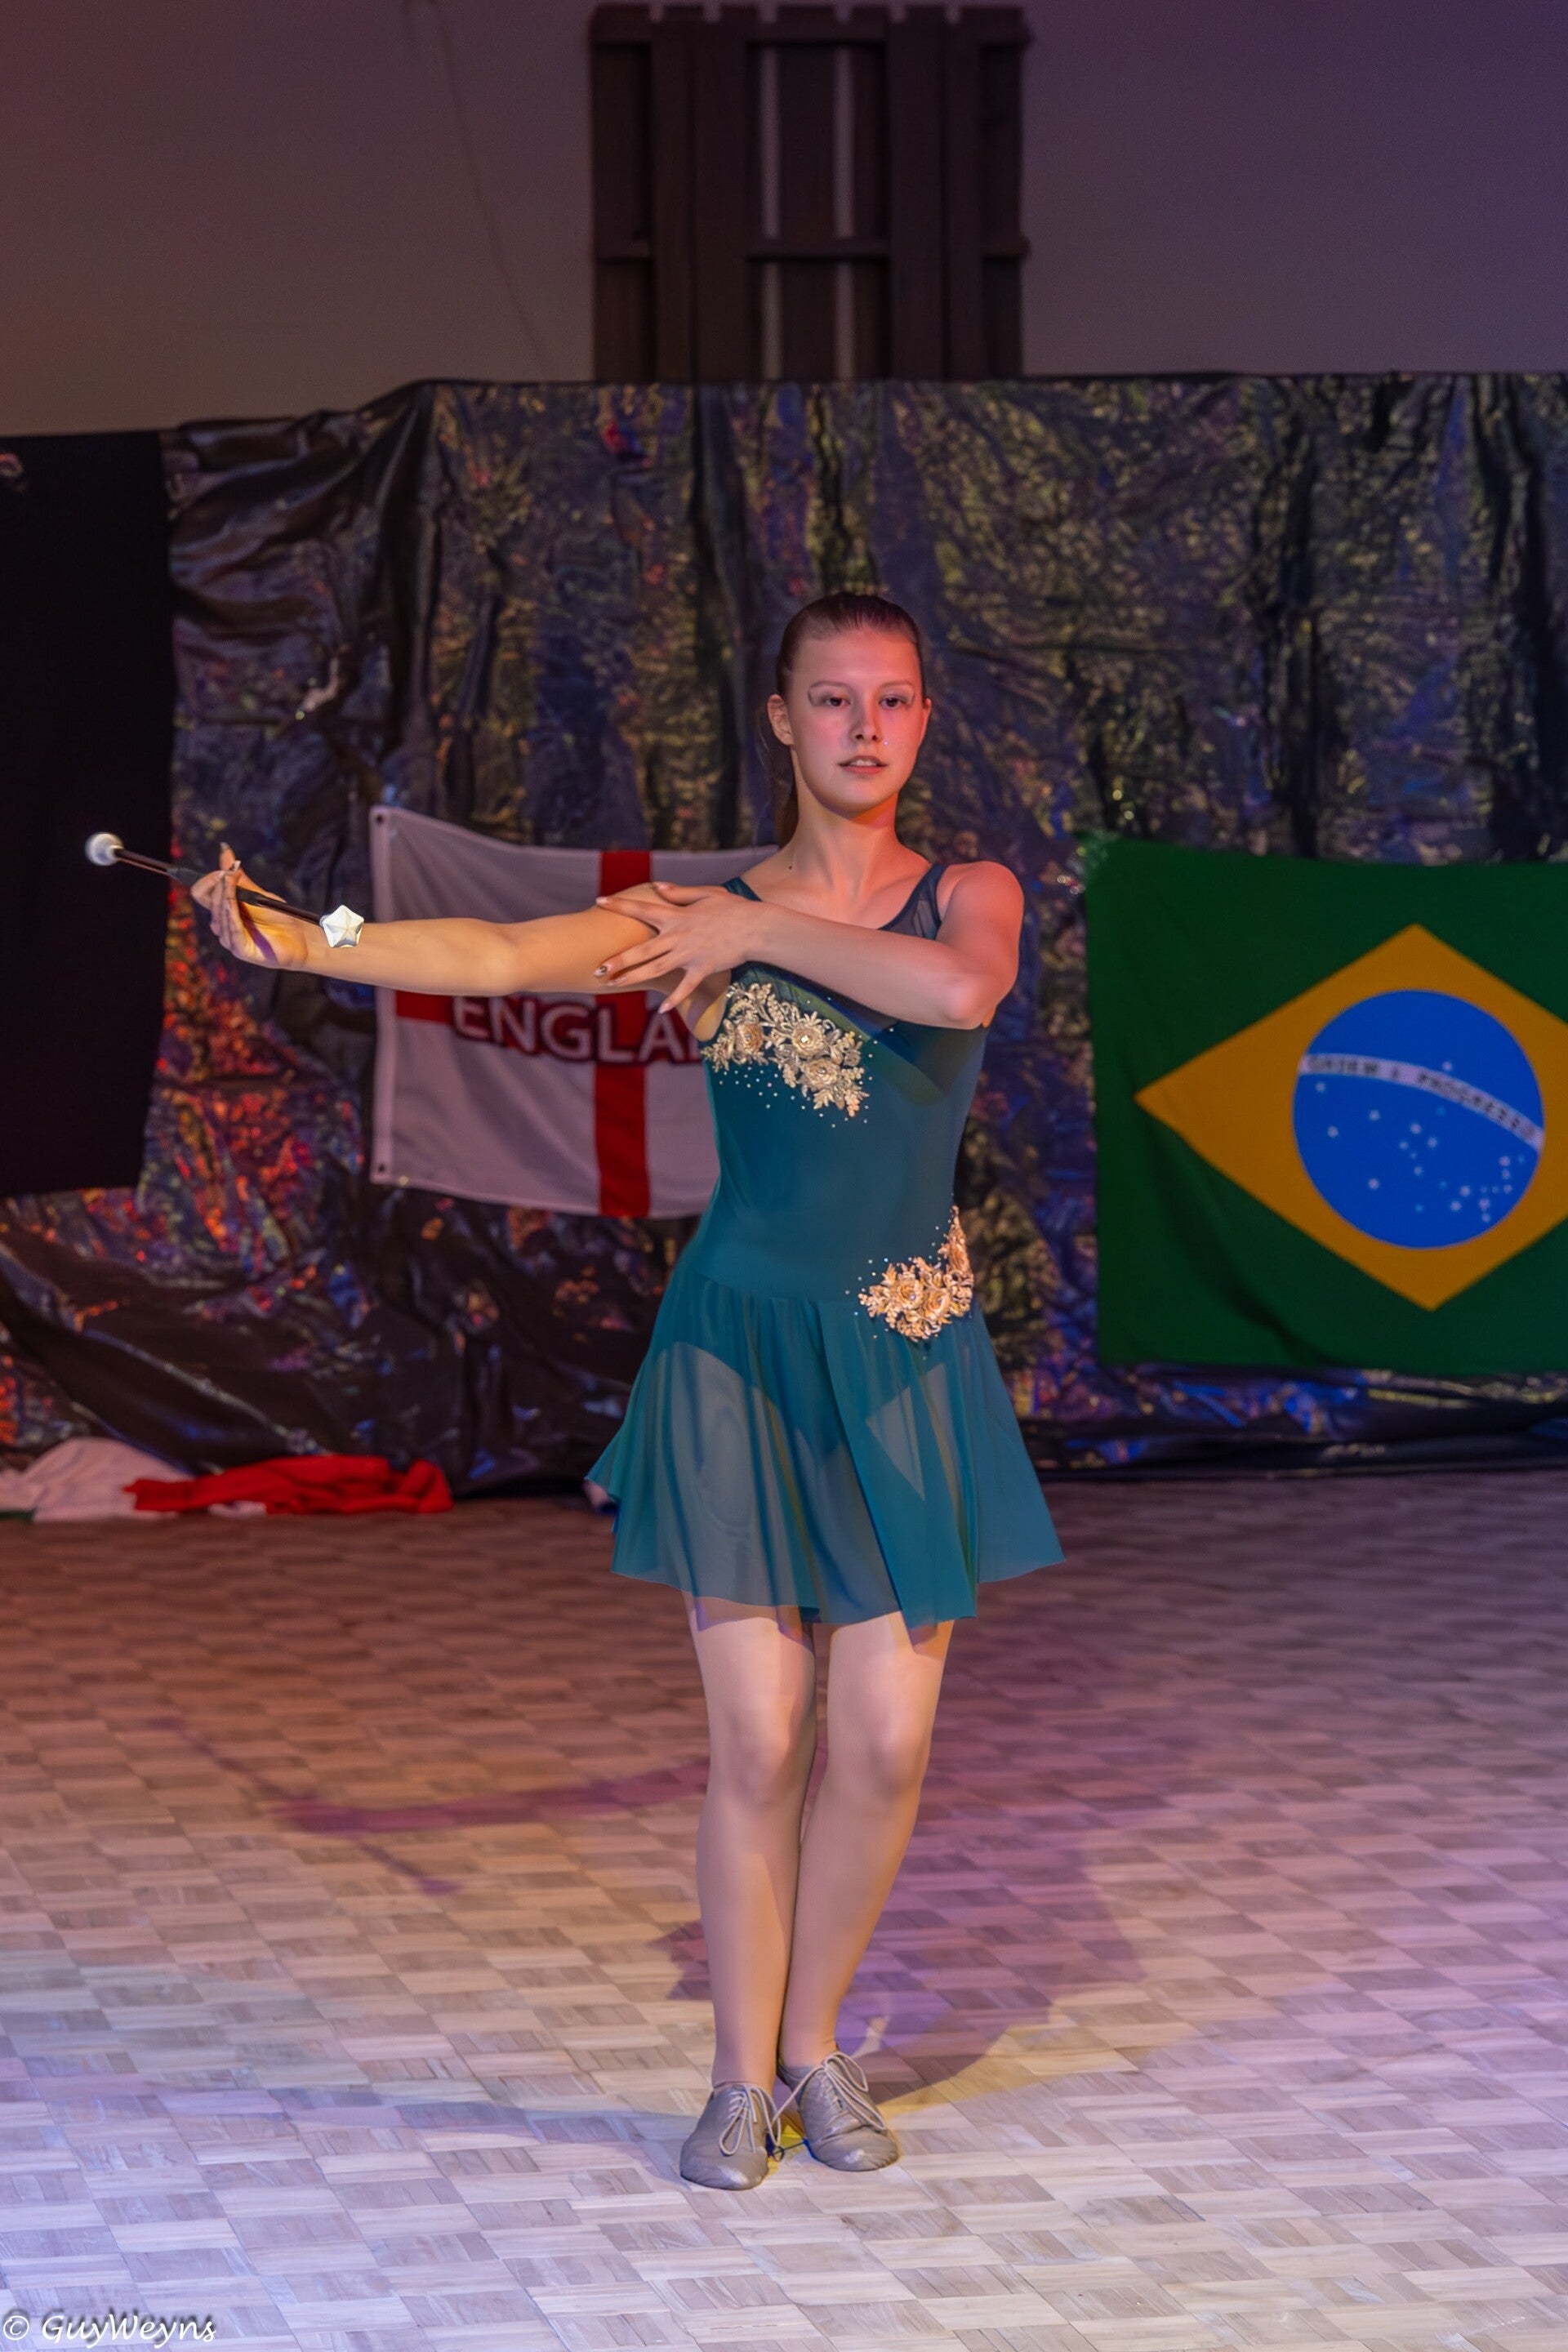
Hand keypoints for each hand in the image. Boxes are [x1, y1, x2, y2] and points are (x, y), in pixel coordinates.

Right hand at [190, 844, 308, 968]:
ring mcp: (230, 939)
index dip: (208, 880)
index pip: (201, 894)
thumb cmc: (277, 917)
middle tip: (230, 871)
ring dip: (225, 894)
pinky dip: (230, 910)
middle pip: (209, 901)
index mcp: (223, 912)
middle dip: (218, 884)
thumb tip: (224, 849)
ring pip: (219, 913)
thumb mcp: (256, 893)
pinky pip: (231, 926)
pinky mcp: (240, 949)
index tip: (225, 869)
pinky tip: (231, 899)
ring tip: (232, 878)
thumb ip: (238, 876)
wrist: (300, 937)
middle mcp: (222, 926)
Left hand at [591, 881, 755, 1013]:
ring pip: (655, 969)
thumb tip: (657, 887)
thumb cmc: (733, 908)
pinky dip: (674, 999)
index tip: (599, 901)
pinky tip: (661, 1010)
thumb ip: (679, 893)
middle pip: (641, 950)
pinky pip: (685, 987)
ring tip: (613, 985)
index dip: (620, 904)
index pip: (642, 908)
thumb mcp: (706, 894)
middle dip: (617, 959)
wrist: (756, 927)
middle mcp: (678, 936)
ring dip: (633, 977)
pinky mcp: (703, 968)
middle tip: (597, 968)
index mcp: (677, 916)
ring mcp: (689, 954)